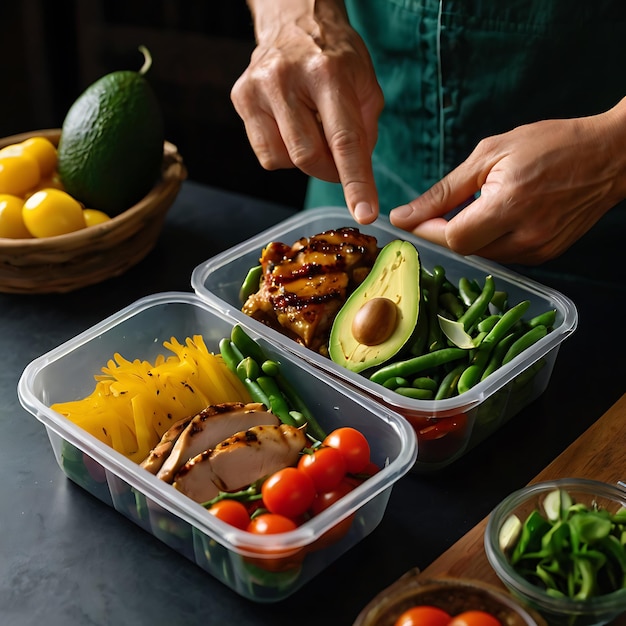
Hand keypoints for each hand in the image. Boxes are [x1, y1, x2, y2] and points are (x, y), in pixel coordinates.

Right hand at [231, 1, 383, 223]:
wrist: (294, 20)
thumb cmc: (334, 56)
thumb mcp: (365, 83)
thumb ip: (366, 130)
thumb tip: (356, 175)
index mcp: (328, 73)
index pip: (344, 140)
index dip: (355, 182)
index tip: (365, 213)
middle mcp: (288, 78)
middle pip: (308, 157)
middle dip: (330, 171)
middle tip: (339, 161)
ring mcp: (259, 88)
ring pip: (284, 160)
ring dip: (306, 161)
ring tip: (312, 131)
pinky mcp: (241, 98)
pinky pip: (266, 153)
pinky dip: (284, 153)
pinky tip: (292, 129)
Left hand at [389, 109, 625, 264]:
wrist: (609, 156)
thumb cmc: (549, 144)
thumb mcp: (490, 154)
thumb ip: (444, 191)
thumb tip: (403, 216)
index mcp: (510, 205)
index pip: (452, 237)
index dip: (426, 230)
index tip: (410, 219)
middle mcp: (526, 236)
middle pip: (464, 250)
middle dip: (444, 231)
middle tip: (441, 209)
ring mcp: (538, 251)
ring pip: (481, 254)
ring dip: (468, 235)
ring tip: (479, 205)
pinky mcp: (545, 256)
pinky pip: (502, 254)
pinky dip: (490, 239)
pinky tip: (499, 216)